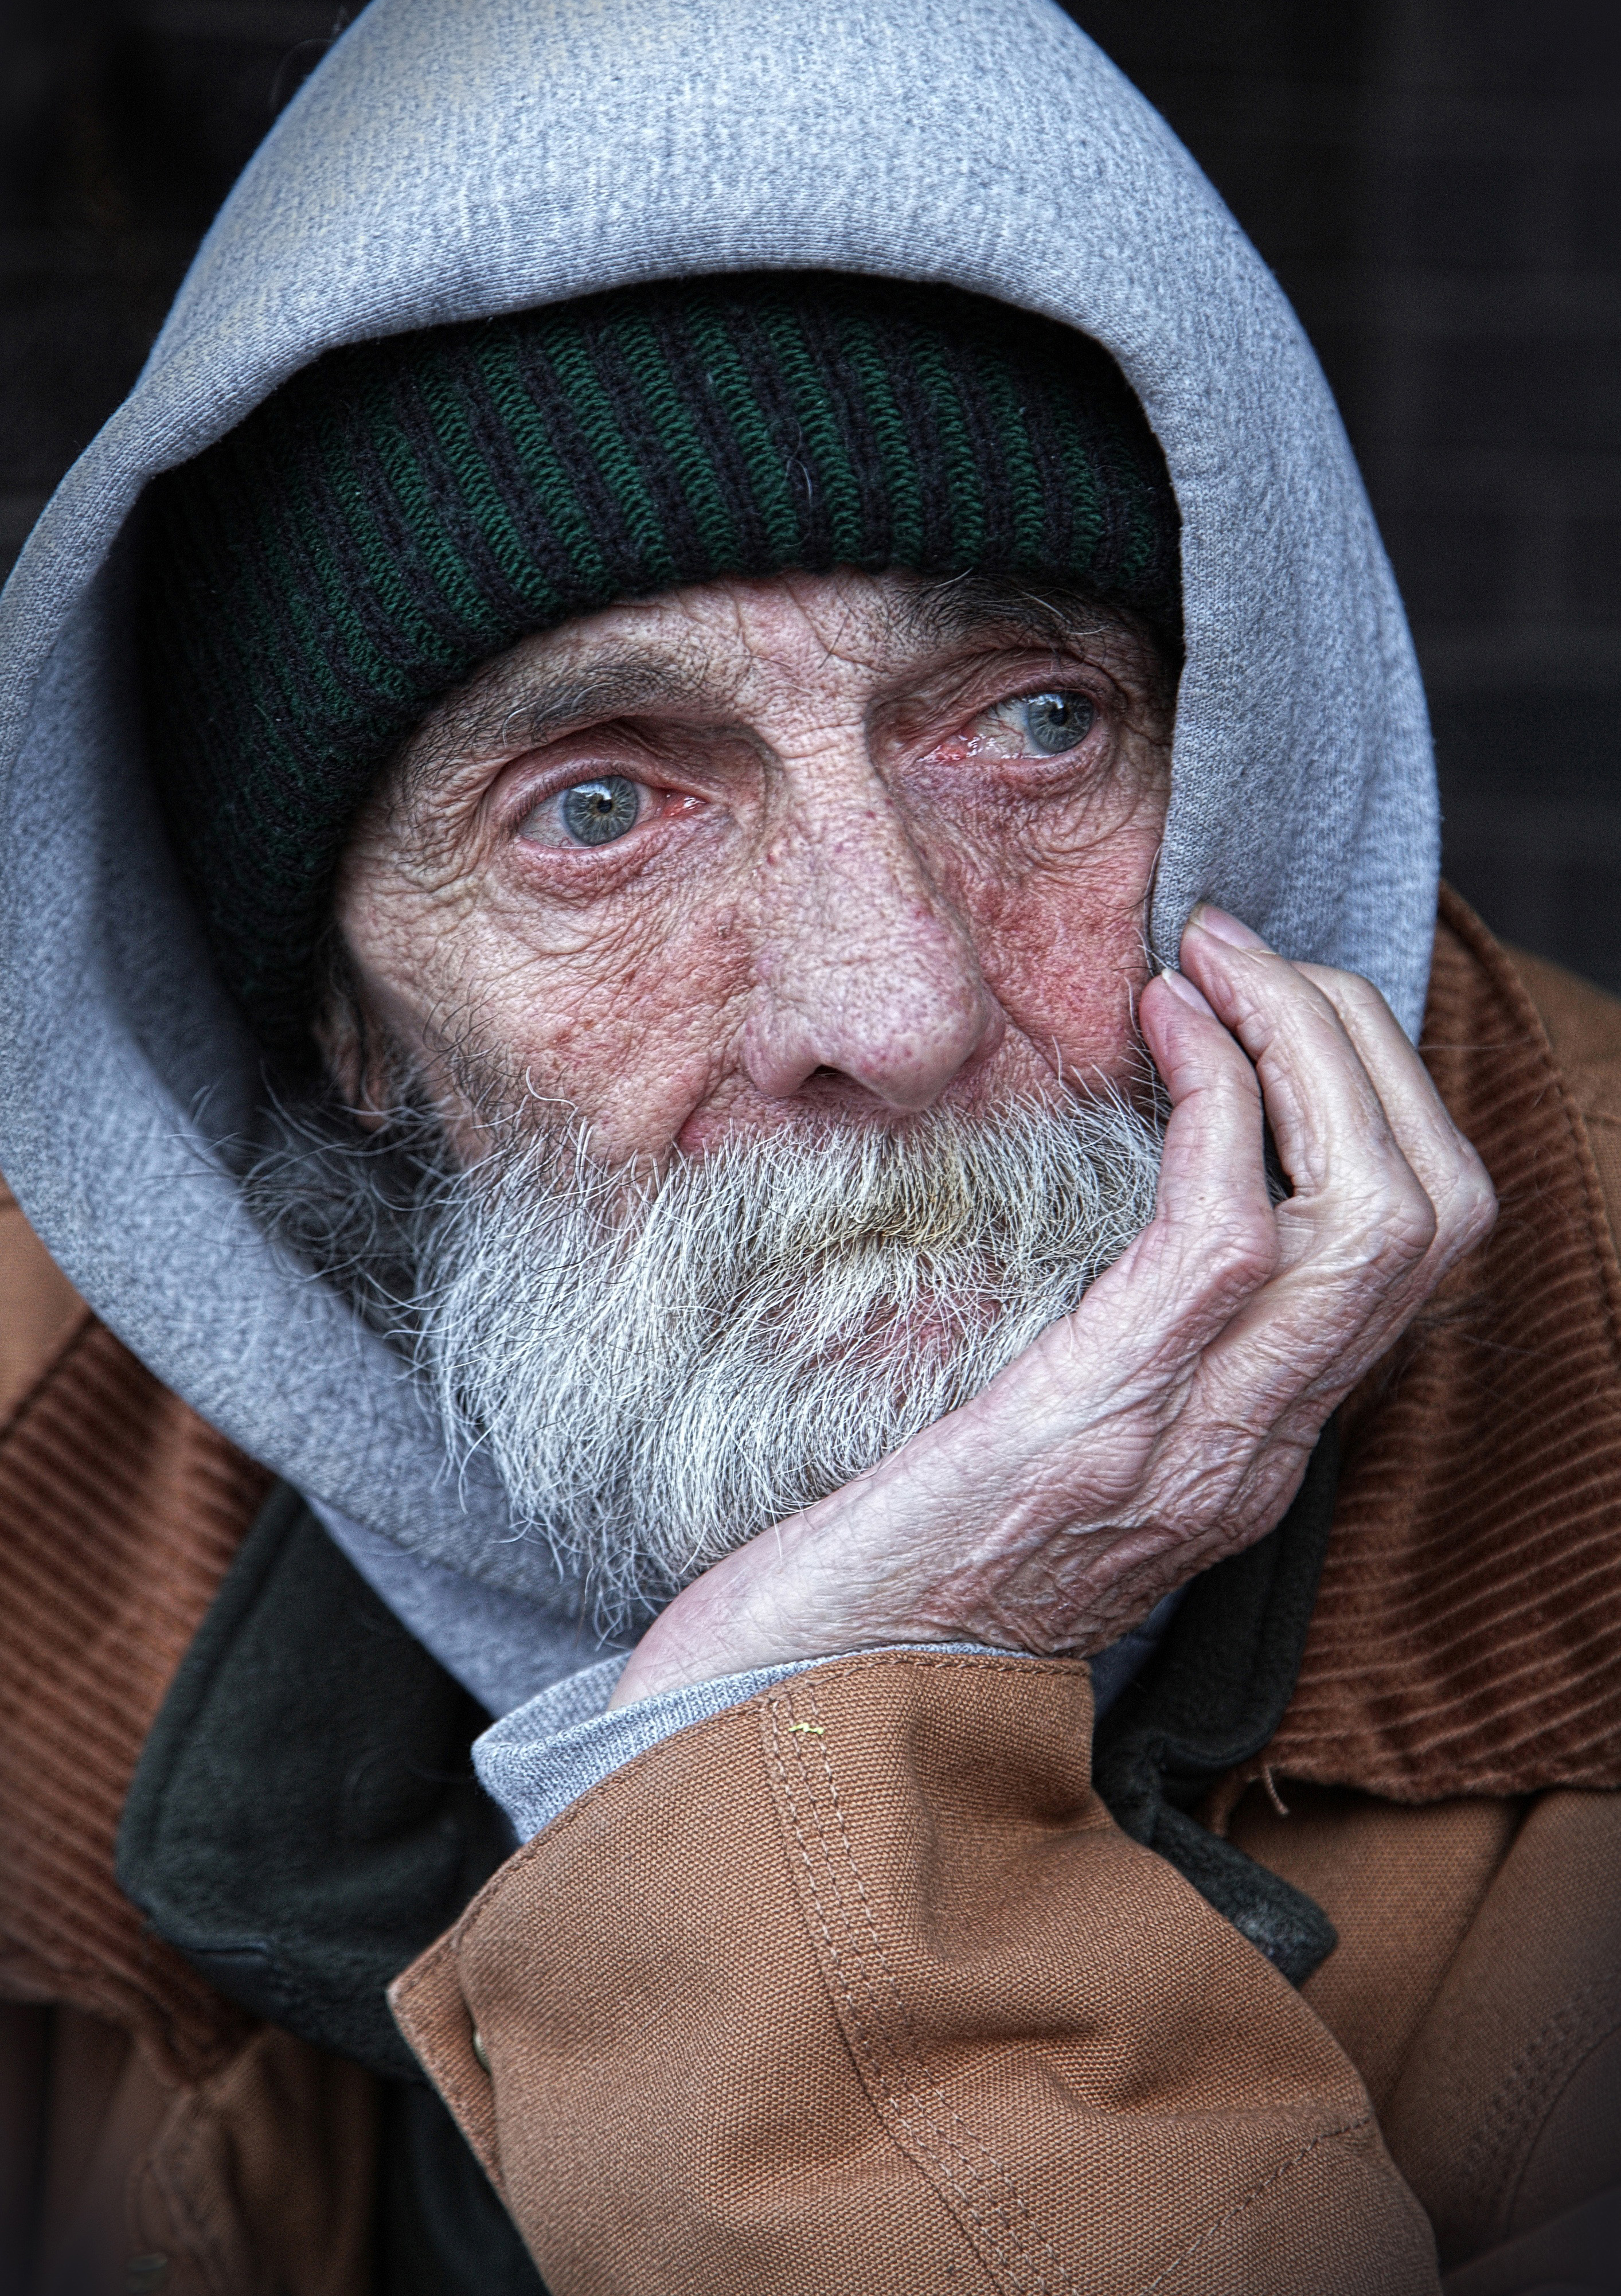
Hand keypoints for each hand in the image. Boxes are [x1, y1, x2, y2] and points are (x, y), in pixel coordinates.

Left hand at [608, 904, 1496, 1705]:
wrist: (784, 1723)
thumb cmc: (884, 1571)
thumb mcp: (1036, 1447)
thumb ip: (1106, 1354)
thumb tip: (1110, 1213)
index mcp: (1246, 1444)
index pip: (1408, 1253)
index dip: (1374, 1097)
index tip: (1263, 1000)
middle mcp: (1255, 1446)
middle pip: (1430, 1213)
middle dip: (1366, 1046)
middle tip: (1250, 954)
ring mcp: (1193, 1442)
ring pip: (1372, 1213)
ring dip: (1310, 1045)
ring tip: (1216, 960)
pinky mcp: (1094, 1423)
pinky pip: (1227, 1234)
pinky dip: (1219, 1099)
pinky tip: (1157, 1025)